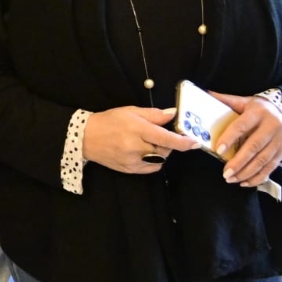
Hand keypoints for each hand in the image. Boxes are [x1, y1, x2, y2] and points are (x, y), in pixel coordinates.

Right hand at [82, 106, 201, 174]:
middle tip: (161, 134)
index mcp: (137, 129)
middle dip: (169, 143)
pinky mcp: (129, 170)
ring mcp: (132, 161)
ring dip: (161, 152)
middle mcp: (136, 147)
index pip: (166, 138)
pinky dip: (154, 160)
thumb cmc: (109, 120)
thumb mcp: (131, 111)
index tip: (195, 143)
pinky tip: (145, 151)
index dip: (183, 142)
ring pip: (159, 160)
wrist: (86, 138)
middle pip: (165, 150)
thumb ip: (153, 114)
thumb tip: (173, 113)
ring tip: (150, 142)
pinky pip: (150, 167)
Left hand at [209, 92, 281, 186]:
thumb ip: (227, 100)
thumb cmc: (260, 109)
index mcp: (258, 113)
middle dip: (238, 162)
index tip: (218, 149)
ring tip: (231, 179)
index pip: (242, 126)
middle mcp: (271, 127)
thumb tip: (206, 94)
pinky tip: (244, 182)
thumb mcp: (246, 101)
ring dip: (246, 172)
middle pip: (254, 146)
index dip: (230, 138)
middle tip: (225, 173)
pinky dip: (257, 178)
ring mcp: (278, 141)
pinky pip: (270, 168)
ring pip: (262, 160)